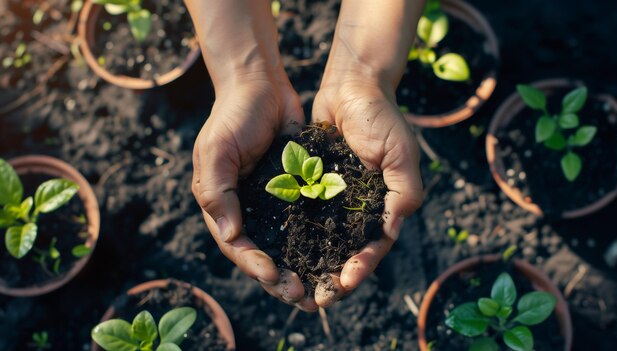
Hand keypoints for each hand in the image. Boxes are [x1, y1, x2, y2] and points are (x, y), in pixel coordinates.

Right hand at [192, 74, 317, 311]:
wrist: (261, 83)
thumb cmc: (232, 114)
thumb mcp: (215, 150)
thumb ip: (217, 192)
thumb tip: (230, 236)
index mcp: (223, 204)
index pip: (237, 245)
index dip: (255, 265)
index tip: (276, 276)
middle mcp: (248, 208)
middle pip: (264, 252)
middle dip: (282, 278)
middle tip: (304, 296)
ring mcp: (274, 200)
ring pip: (288, 243)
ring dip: (303, 266)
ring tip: (323, 286)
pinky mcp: (297, 188)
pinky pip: (307, 218)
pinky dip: (319, 238)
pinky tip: (336, 253)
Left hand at [311, 80, 423, 306]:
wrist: (351, 86)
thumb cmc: (381, 118)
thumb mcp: (401, 153)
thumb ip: (404, 191)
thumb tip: (392, 229)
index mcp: (383, 205)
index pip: (373, 246)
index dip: (360, 268)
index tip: (343, 285)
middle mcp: (358, 207)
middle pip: (346, 251)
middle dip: (332, 276)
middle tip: (315, 299)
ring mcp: (334, 197)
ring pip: (322, 239)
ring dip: (311, 263)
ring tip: (294, 284)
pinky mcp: (312, 184)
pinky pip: (303, 214)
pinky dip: (294, 234)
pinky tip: (279, 250)